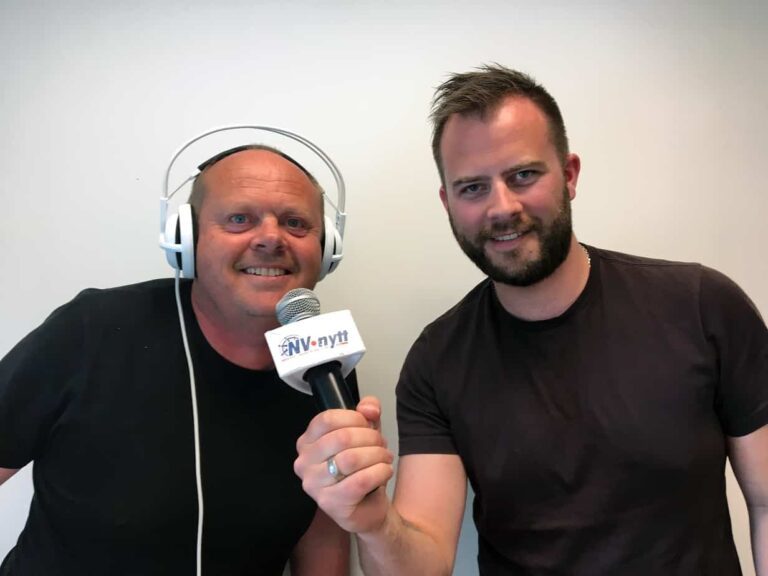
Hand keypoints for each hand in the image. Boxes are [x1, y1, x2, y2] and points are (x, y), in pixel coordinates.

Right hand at [294, 396, 394, 533]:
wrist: (368, 508)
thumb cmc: (361, 469)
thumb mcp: (366, 433)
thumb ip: (368, 412)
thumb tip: (369, 408)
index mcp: (307, 442)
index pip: (327, 419)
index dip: (354, 418)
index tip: (368, 425)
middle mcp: (304, 463)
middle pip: (342, 437)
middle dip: (370, 438)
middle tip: (381, 445)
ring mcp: (314, 485)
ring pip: (351, 459)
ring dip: (377, 455)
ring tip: (384, 459)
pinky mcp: (331, 503)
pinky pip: (361, 480)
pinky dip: (380, 472)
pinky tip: (384, 472)